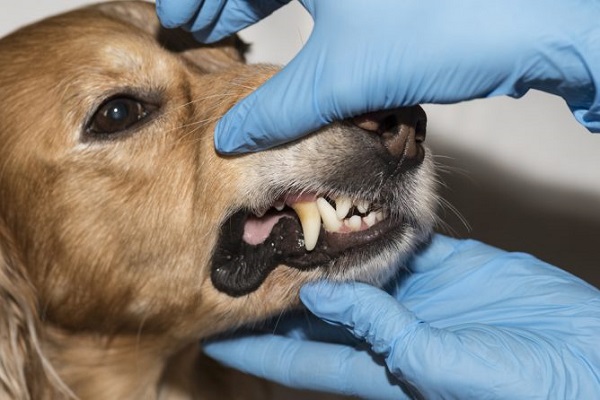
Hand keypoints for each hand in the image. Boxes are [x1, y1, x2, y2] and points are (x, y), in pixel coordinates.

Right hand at [156, 0, 599, 152]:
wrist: (543, 21)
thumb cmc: (453, 23)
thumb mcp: (347, 75)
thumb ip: (282, 108)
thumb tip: (236, 138)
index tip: (176, 20)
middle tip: (196, 29)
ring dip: (260, 4)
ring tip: (234, 35)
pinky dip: (303, 13)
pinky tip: (295, 40)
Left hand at [204, 235, 599, 398]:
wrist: (582, 360)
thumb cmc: (523, 388)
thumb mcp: (441, 367)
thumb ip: (383, 333)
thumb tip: (325, 299)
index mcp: (378, 367)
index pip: (299, 355)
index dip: (256, 343)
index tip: (215, 326)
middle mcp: (386, 330)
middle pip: (317, 308)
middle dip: (279, 287)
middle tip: (239, 260)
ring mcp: (414, 296)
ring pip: (354, 267)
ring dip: (323, 249)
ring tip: (284, 219)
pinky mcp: (443, 268)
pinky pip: (399, 243)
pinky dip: (375, 226)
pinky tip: (350, 204)